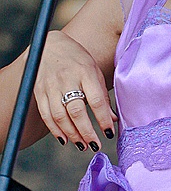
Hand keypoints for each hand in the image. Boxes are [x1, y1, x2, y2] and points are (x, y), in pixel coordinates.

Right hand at [33, 30, 116, 150]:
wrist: (49, 45)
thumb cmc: (78, 60)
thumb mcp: (95, 72)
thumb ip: (102, 95)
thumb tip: (112, 120)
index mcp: (86, 72)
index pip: (96, 100)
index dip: (103, 119)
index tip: (110, 133)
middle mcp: (67, 79)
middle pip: (76, 111)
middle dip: (86, 131)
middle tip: (95, 145)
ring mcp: (50, 85)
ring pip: (59, 116)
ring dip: (71, 134)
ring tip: (82, 145)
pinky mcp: (38, 91)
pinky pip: (46, 115)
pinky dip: (55, 130)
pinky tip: (64, 139)